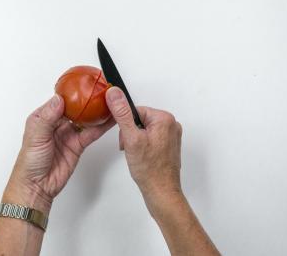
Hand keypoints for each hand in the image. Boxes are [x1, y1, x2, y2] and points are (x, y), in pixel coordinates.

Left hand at [4, 94, 115, 212]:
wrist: (36, 186)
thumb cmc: (29, 162)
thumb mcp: (36, 136)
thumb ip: (48, 117)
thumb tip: (58, 100)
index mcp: (43, 117)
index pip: (59, 101)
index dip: (72, 92)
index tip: (83, 84)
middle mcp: (56, 124)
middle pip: (75, 108)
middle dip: (86, 100)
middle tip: (99, 91)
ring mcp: (68, 134)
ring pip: (85, 120)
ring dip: (96, 112)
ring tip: (108, 102)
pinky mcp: (77, 145)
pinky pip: (90, 133)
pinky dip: (100, 127)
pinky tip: (109, 119)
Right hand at [105, 87, 182, 209]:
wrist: (161, 191)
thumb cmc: (150, 170)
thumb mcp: (131, 138)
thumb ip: (122, 114)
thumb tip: (115, 94)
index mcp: (164, 119)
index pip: (136, 111)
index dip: (126, 126)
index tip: (127, 139)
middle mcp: (171, 125)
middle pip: (140, 119)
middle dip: (131, 134)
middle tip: (133, 149)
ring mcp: (172, 136)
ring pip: (144, 130)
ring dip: (136, 141)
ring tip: (138, 155)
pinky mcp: (169, 146)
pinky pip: (151, 138)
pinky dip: (143, 147)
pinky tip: (143, 158)